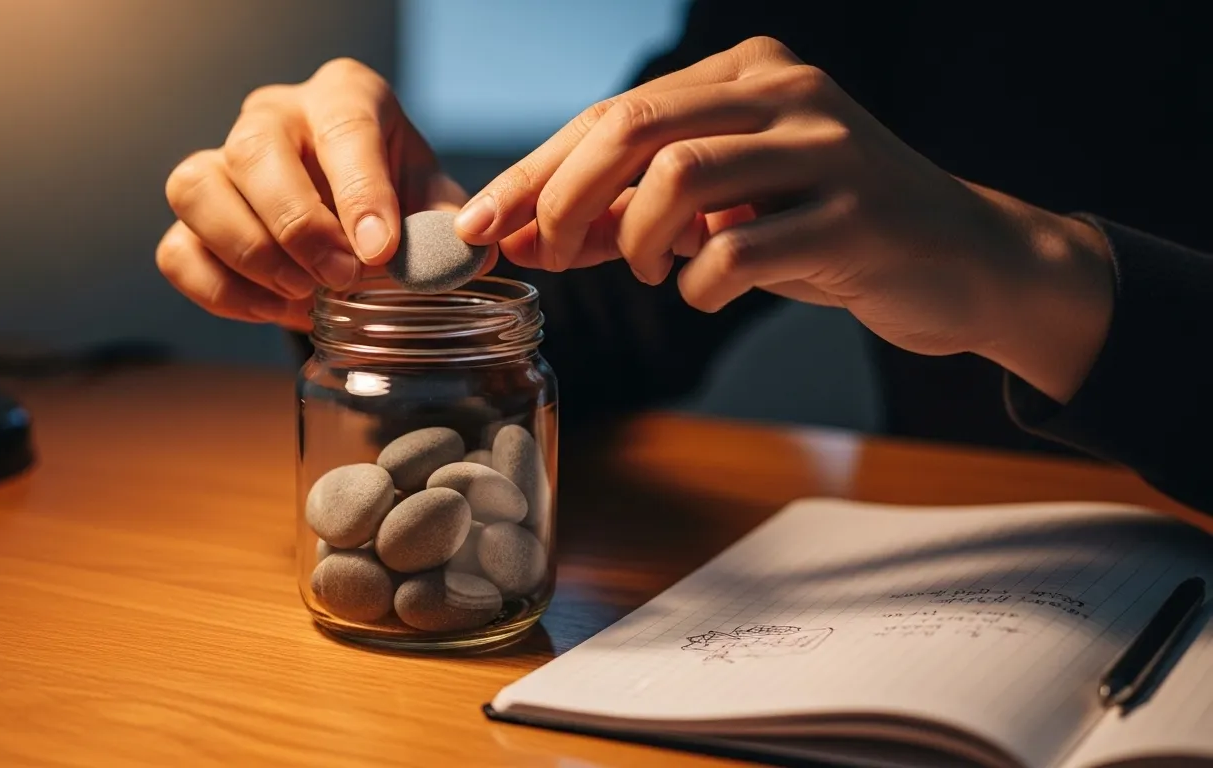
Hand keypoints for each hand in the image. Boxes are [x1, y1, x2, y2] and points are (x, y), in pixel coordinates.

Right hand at [157, 58, 492, 331]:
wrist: (356, 222)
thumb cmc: (396, 199)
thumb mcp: (433, 202)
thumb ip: (447, 226)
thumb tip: (465, 254)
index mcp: (343, 97)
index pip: (344, 128)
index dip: (361, 191)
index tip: (380, 249)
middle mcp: (273, 117)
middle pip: (255, 150)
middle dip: (298, 225)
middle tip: (341, 278)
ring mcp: (221, 163)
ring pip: (196, 189)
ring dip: (250, 252)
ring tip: (304, 293)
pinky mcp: (192, 219)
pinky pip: (178, 251)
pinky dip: (222, 291)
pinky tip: (274, 308)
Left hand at [455, 38, 1112, 401]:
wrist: (960, 259)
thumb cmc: (826, 231)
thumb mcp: (721, 213)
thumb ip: (630, 216)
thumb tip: (523, 237)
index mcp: (744, 73)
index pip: (612, 113)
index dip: (535, 172)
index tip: (480, 224)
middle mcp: (783, 90)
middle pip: (633, 126)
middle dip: (563, 197)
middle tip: (544, 254)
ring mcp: (826, 146)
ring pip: (681, 175)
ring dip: (636, 238)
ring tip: (648, 270)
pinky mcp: (857, 215)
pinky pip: (742, 249)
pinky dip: (701, 283)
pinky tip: (702, 292)